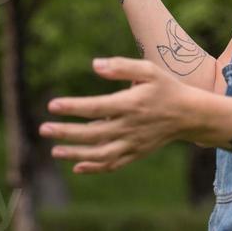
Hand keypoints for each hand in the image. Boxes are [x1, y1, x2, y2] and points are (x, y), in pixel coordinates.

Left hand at [39, 57, 196, 172]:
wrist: (188, 114)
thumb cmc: (165, 87)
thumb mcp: (148, 69)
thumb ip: (121, 66)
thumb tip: (95, 65)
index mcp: (130, 104)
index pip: (95, 107)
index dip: (73, 107)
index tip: (52, 105)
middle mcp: (129, 126)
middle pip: (92, 133)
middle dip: (66, 132)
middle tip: (43, 129)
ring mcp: (132, 143)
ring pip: (99, 153)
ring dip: (75, 154)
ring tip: (54, 151)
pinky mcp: (135, 153)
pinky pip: (112, 165)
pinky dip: (94, 168)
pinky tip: (77, 166)